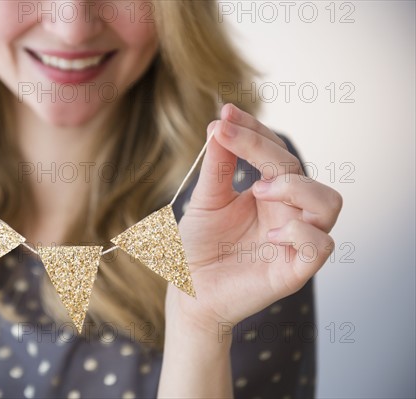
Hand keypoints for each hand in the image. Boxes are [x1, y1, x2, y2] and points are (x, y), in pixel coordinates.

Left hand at [170, 104, 341, 333]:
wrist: (187, 291)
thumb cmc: (197, 247)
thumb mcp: (204, 201)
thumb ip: (217, 167)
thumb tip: (220, 125)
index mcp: (268, 194)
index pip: (275, 153)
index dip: (256, 131)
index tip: (226, 114)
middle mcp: (287, 214)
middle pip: (298, 169)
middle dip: (264, 147)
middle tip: (228, 136)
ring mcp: (294, 241)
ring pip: (328, 203)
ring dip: (295, 187)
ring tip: (258, 190)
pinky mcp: (294, 271)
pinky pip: (320, 246)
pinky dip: (300, 234)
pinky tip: (268, 234)